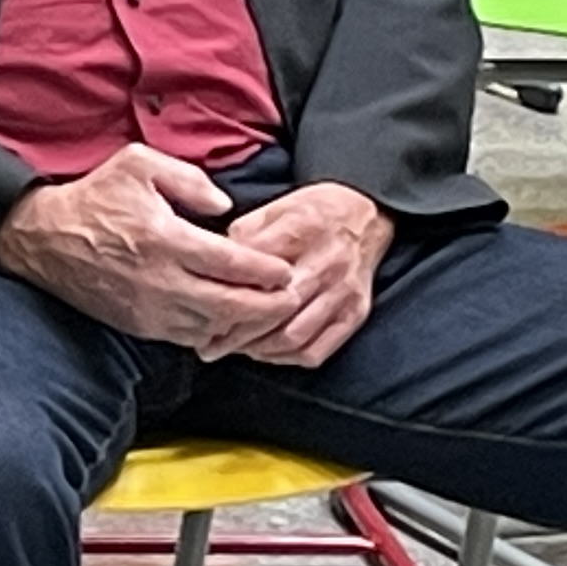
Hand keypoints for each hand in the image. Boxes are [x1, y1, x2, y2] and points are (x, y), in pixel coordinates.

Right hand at [0, 142, 303, 348]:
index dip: (268, 271)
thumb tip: (224, 206)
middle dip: (270, 306)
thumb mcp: (139, 164)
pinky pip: (189, 338)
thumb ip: (190, 179)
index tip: (286, 271)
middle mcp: (160, 280)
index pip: (234, 264)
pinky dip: (215, 334)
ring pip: (214, 328)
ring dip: (245, 325)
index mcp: (165, 238)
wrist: (44, 238)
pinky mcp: (139, 324)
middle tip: (291, 300)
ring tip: (267, 314)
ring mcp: (149, 308)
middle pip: (233, 305)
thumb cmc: (95, 198)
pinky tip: (228, 321)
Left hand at [216, 182, 392, 367]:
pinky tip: (265, 352)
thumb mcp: (274, 208)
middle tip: (207, 342)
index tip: (200, 306)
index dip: (225, 294)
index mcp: (300, 231)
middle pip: (274, 311)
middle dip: (236, 333)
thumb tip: (213, 266)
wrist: (366, 214)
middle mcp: (325, 265)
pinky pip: (317, 349)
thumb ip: (243, 236)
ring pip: (293, 336)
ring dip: (257, 348)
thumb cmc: (312, 212)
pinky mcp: (355, 313)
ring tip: (231, 348)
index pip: (255, 274)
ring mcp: (342, 293)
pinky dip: (286, 357)